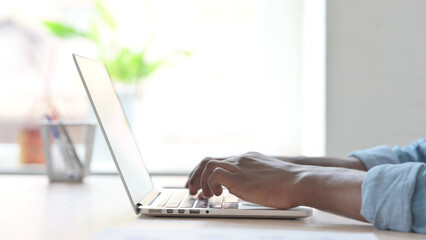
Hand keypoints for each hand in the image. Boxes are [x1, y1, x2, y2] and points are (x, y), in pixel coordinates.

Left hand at [185, 152, 303, 208]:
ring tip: (203, 196)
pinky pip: (214, 174)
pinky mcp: (239, 177)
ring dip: (200, 180)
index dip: (206, 173)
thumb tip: (241, 189)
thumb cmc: (290, 185)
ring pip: (207, 164)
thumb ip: (252, 179)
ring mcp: (239, 166)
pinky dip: (210, 185)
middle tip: (191, 189)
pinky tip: (217, 195)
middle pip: (208, 160)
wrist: (300, 181)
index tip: (200, 184)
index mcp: (247, 159)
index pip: (220, 161)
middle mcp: (241, 159)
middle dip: (195, 175)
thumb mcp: (267, 178)